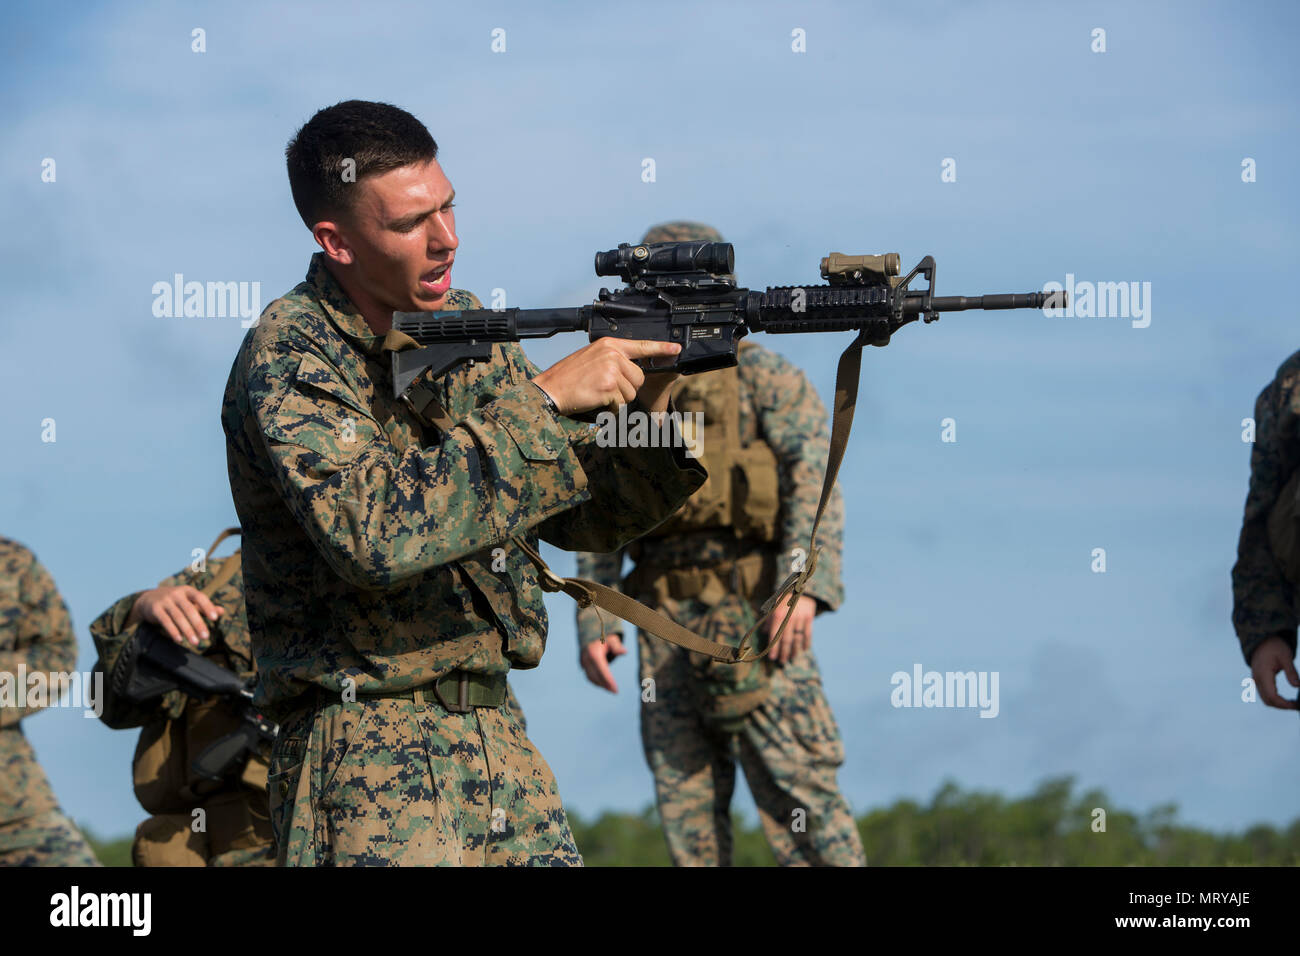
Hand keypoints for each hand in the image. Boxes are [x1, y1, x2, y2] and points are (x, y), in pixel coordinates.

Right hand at [126, 586, 223, 647]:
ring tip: (195, 642)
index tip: (215, 618)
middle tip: (206, 637)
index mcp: (187, 590)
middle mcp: (176, 594)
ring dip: (187, 631)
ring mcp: (165, 601)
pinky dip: (173, 631)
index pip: (200, 597)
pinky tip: (179, 640)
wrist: (148, 599)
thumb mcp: (189, 601)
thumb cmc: (175, 601)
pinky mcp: (155, 609)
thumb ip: (204, 607)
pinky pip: (165, 621)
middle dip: (198, 624)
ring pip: (178, 617)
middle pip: (189, 609)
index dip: (208, 607)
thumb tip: (222, 611)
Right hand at [533, 339, 681, 414]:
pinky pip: (621, 404)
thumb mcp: (591, 357)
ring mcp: (612, 369)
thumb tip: (631, 369)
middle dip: (626, 389)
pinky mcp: (609, 386)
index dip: (662, 348)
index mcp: (609, 344)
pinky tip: (596, 401)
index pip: (641, 345)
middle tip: (604, 388)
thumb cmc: (567, 377)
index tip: (676, 348)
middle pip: (638, 378)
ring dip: (617, 400)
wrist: (550, 389)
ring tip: (597, 393)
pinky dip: (610, 408)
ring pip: (631, 393)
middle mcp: (613, 354)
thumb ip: (612, 358)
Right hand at [580, 634, 627, 692]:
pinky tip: (605, 685)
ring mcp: (583, 662)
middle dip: (605, 685)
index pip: (602, 670)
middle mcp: (586, 659)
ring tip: (611, 689)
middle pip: (596, 676)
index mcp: (593, 653)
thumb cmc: (605, 638)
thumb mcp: (612, 639)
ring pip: (591, 677)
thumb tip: (624, 652)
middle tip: (615, 692)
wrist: (591, 634)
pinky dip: (596, 681)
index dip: (608, 680)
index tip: (616, 689)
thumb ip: (617, 646)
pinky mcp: (582, 665)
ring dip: (600, 684)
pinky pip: (589, 676)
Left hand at [766, 595, 817, 664]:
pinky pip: (808, 633)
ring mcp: (800, 617)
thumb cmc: (782, 598)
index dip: (773, 648)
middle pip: (786, 639)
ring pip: (797, 638)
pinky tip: (804, 649)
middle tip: (781, 661)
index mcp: (777, 614)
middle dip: (784, 652)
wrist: (799, 585)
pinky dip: (806, 642)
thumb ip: (768, 619)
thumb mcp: (772, 606)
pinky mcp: (809, 616)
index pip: (774, 635)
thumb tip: (764, 633)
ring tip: (791, 658)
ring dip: (794, 650)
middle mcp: (789, 616)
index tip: (772, 658)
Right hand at [1250, 636, 1298, 709]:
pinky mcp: (1258, 680)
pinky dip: (1274, 699)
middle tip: (1296, 705)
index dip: (1284, 704)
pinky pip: (1264, 694)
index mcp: (1263, 674)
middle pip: (1268, 701)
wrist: (1261, 640)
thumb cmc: (1274, 646)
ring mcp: (1256, 680)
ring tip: (1292, 702)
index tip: (1296, 705)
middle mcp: (1257, 679)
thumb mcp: (1286, 657)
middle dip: (1282, 706)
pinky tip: (1285, 698)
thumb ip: (1291, 672)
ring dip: (1278, 704)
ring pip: (1265, 699)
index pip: (1272, 696)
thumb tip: (1298, 686)